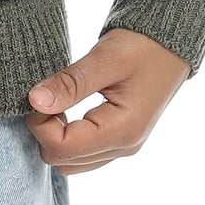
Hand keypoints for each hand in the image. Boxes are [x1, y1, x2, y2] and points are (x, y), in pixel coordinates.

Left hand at [24, 27, 189, 173]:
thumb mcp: (104, 59)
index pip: (63, 148)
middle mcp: (124, 147)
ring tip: (57, 101)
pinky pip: (83, 154)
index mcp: (122, 131)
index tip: (34, 94)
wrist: (170, 42)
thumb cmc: (142, 45)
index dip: (39, 123)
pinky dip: (67, 137)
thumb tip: (34, 101)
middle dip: (45, 131)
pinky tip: (66, 109)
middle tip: (45, 96)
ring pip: (71, 162)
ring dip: (55, 136)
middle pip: (63, 161)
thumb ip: (70, 83)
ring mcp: (123, 146)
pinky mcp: (120, 139)